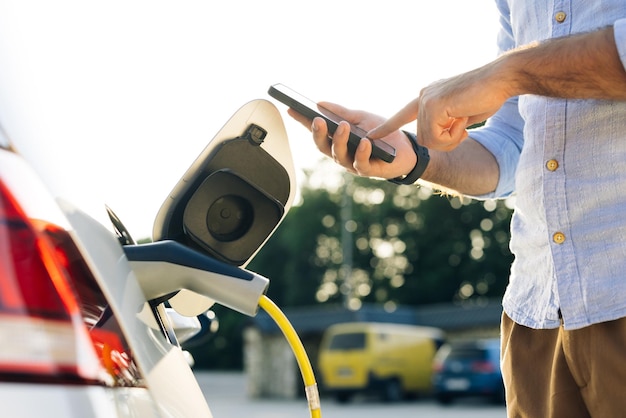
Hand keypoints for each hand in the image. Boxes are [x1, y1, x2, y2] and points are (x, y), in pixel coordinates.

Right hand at [288, 102, 417, 178]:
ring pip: (338, 156)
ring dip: (339, 140)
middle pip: (323, 146)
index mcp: (337, 140)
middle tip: (317, 120)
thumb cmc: (381, 134)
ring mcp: (353, 163)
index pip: (317, 131)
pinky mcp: (368, 171)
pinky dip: (361, 153)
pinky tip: (364, 142)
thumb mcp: (361, 118)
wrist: (406, 149)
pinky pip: (360, 164)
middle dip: (318, 133)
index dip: (303, 122)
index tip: (291, 109)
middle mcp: (341, 154)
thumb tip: (319, 103)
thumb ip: (341, 112)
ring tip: (342, 127)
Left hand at [368, 63, 509, 151]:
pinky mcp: (433, 105)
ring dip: (451, 140)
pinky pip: (437, 137)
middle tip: (463, 128)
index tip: (371, 136)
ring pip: (430, 141)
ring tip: (464, 121)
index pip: (402, 115)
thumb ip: (445, 124)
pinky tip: (463, 118)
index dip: (387, 127)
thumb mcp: (461, 114)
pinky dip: (453, 136)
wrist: (501, 78)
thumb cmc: (487, 95)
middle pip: (424, 138)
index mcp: (428, 98)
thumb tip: (436, 138)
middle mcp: (423, 97)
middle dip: (446, 141)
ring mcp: (426, 100)